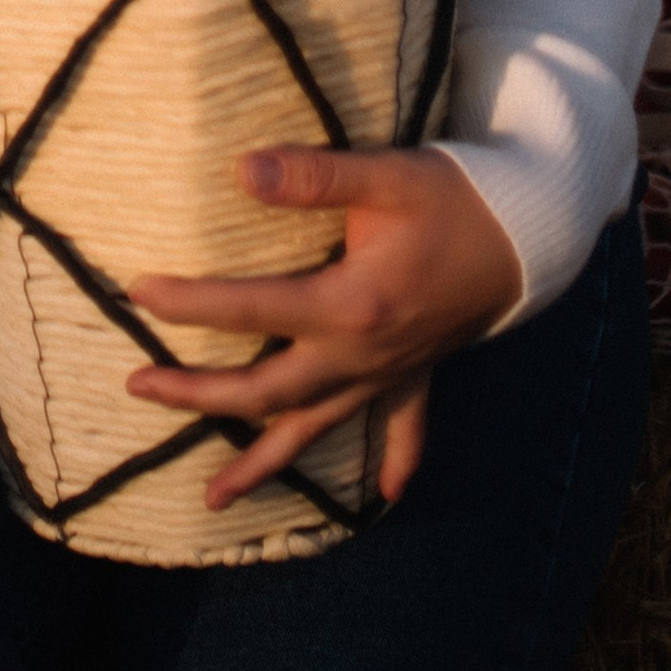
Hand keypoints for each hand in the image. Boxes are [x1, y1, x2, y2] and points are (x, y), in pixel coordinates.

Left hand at [124, 145, 523, 510]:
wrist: (534, 230)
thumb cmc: (454, 196)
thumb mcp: (384, 176)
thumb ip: (312, 177)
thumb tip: (242, 169)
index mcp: (349, 303)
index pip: (250, 309)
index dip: (189, 303)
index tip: (137, 293)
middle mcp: (362, 354)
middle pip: (266, 391)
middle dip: (198, 396)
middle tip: (139, 386)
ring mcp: (390, 373)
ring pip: (315, 429)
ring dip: (263, 463)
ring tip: (213, 501)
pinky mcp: (420, 371)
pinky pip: (404, 428)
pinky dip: (396, 460)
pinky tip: (387, 494)